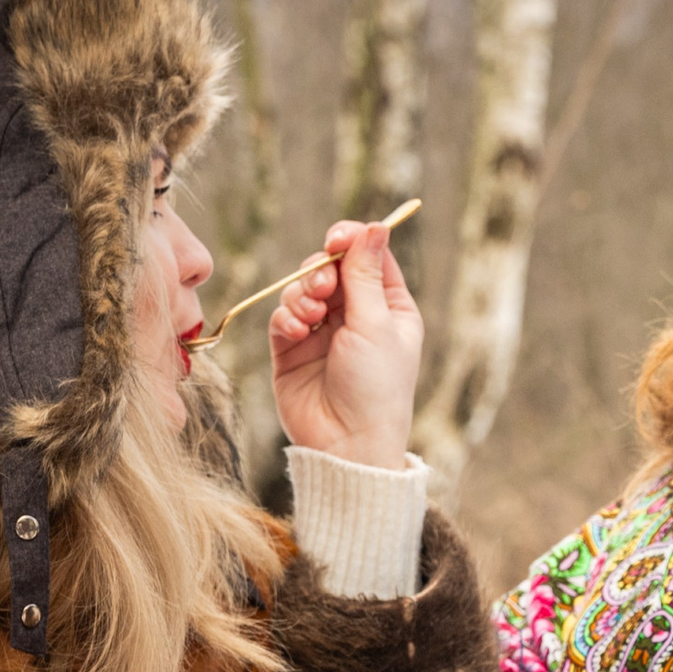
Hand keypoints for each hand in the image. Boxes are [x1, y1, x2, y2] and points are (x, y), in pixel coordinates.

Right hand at [270, 219, 424, 469]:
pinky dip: (287, 318)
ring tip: (311, 318)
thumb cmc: (376, 388)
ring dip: (302, 295)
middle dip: (321, 271)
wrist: (348, 445)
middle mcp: (356, 316)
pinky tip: (297, 332)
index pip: (369, 257)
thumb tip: (374, 226)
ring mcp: (322, 332)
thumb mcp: (377, 325)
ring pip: (303, 289)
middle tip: (324, 288)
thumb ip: (365, 275)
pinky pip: (283, 316)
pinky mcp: (292, 349)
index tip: (336, 238)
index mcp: (389, 307)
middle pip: (331, 268)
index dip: (351, 241)